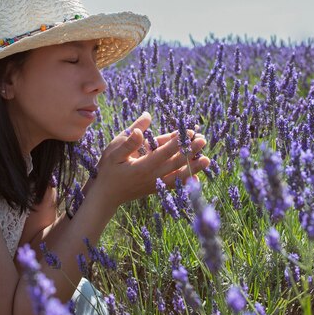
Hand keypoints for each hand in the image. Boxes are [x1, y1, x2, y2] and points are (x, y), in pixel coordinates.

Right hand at [93, 111, 209, 208]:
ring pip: (178, 176)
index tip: (188, 132)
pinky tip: (197, 178)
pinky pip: (174, 186)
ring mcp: (156, 184)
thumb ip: (130, 138)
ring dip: (193, 167)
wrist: (106, 195)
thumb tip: (146, 119)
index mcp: (142, 166)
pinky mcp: (157, 188)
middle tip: (203, 140)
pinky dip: (185, 182)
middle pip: (175, 163)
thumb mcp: (114, 151)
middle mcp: (152, 177)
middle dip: (190, 152)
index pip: (164, 152)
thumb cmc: (108, 170)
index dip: (177, 142)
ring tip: (207, 160)